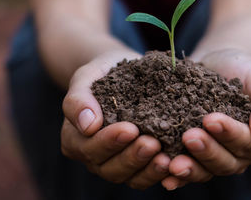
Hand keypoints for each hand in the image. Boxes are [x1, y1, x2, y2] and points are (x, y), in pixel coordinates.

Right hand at [61, 50, 171, 189]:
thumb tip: (88, 125)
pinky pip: (146, 176)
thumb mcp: (85, 78)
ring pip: (130, 177)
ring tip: (166, 158)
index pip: (90, 147)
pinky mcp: (138, 166)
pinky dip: (160, 173)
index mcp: (75, 140)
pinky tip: (174, 163)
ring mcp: (116, 165)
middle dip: (132, 156)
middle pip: (110, 167)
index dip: (110, 141)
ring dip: (148, 169)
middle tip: (153, 143)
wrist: (123, 73)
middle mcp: (94, 158)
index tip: (130, 129)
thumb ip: (78, 100)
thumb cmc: (101, 75)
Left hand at [161, 49, 250, 189]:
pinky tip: (164, 176)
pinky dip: (176, 176)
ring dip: (190, 168)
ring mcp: (215, 156)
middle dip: (207, 151)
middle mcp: (238, 154)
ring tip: (172, 161)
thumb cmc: (243, 70)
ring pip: (205, 170)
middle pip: (225, 162)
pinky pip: (187, 169)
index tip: (210, 119)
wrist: (216, 63)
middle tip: (189, 136)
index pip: (247, 143)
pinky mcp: (194, 155)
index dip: (229, 134)